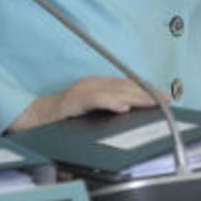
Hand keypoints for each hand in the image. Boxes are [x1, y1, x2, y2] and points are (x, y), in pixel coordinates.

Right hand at [8, 76, 153, 131]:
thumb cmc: (63, 115)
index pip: (129, 85)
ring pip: (115, 91)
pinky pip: (95, 100)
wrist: (34, 117)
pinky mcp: (73, 100)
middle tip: (166, 101)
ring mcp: (83, 90)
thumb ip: (109, 107)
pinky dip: (110, 102)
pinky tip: (123, 107)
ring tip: (152, 103)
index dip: (148, 90)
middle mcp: (93, 84)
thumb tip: (132, 112)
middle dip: (148, 93)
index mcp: (99, 85)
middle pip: (126, 86)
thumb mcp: (91, 110)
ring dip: (135, 97)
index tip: (166, 98)